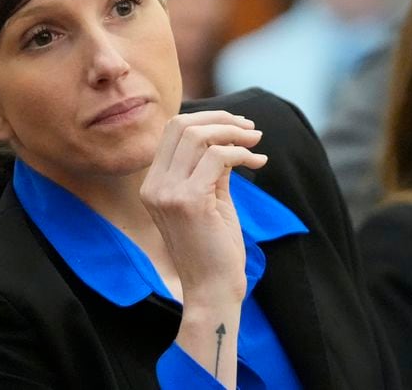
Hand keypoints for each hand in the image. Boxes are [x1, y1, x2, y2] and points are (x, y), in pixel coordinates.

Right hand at [140, 110, 266, 305]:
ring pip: (198, 136)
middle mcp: (154, 185)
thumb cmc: (214, 249)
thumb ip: (212, 167)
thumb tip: (229, 136)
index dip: (207, 120)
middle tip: (251, 130)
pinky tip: (258, 163)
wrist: (212, 290)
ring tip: (257, 142)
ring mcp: (167, 192)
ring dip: (234, 133)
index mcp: (153, 184)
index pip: (172, 130)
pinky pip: (218, 157)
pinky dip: (242, 153)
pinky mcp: (188, 201)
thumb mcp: (210, 198)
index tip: (237, 127)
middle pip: (182, 125)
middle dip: (222, 120)